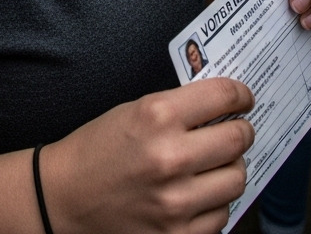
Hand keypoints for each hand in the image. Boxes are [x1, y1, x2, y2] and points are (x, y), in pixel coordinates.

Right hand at [44, 78, 253, 233]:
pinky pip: (221, 215)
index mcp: (157, 115)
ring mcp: (177, 200)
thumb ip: (178, 109)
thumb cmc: (99, 148)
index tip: (243, 99)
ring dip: (230, 169)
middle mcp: (171, 156)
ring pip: (237, 179)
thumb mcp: (134, 111)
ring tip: (213, 165)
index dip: (240, 95)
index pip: (223, 97)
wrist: (66, 195)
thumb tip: (223, 108)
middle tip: (235, 131)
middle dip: (241, 131)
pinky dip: (214, 203)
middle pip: (238, 140)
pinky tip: (197, 193)